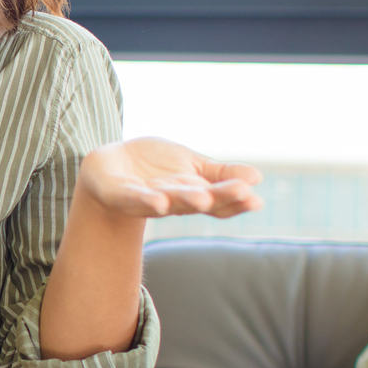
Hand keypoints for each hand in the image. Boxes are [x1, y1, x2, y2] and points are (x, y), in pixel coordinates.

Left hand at [76, 137, 263, 219]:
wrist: (110, 165)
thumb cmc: (156, 169)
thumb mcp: (192, 167)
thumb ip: (220, 173)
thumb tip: (257, 177)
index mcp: (191, 193)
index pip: (217, 200)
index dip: (236, 200)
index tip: (256, 198)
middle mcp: (172, 201)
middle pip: (198, 201)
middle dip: (218, 198)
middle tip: (242, 194)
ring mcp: (145, 200)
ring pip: (169, 202)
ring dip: (186, 200)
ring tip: (202, 198)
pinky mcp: (119, 195)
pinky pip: (133, 199)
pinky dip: (146, 201)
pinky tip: (160, 201)